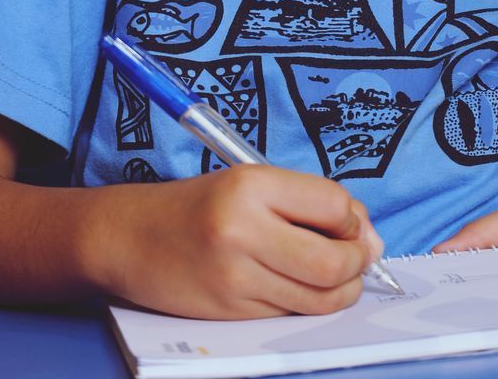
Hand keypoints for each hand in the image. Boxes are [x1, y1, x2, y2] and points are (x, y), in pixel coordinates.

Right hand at [86, 164, 383, 317]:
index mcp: (251, 185)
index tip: (352, 222)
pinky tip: (300, 286)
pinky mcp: (230, 313)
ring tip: (338, 274)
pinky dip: (308, 303)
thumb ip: (307, 202)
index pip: (334, 205)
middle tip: (360, 256)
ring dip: (343, 290)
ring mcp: (236, 277)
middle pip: (334, 262)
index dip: (354, 218)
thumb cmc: (195, 205)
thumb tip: (368, 235)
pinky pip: (290, 314)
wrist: (128, 237)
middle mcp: (243, 230)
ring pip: (319, 298)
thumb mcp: (249, 183)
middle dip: (359, 262)